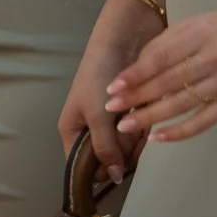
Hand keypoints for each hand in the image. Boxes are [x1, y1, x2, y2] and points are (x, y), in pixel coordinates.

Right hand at [60, 35, 131, 178]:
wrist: (123, 39)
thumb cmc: (100, 77)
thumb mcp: (97, 115)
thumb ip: (104, 148)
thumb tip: (113, 178)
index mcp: (72, 130)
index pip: (80, 166)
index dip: (98, 170)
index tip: (115, 162)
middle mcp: (90, 129)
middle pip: (107, 159)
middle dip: (120, 150)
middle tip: (126, 131)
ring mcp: (111, 122)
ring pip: (125, 148)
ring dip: (134, 138)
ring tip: (134, 118)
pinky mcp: (130, 113)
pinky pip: (138, 133)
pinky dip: (143, 127)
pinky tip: (145, 114)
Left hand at [108, 4, 216, 145]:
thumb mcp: (192, 24)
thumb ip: (165, 45)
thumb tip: (134, 73)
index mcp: (200, 34)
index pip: (162, 57)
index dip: (136, 74)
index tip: (114, 86)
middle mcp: (214, 58)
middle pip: (170, 82)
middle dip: (138, 97)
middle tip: (112, 108)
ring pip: (183, 104)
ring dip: (152, 117)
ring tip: (127, 125)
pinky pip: (204, 121)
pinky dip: (181, 132)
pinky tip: (158, 138)